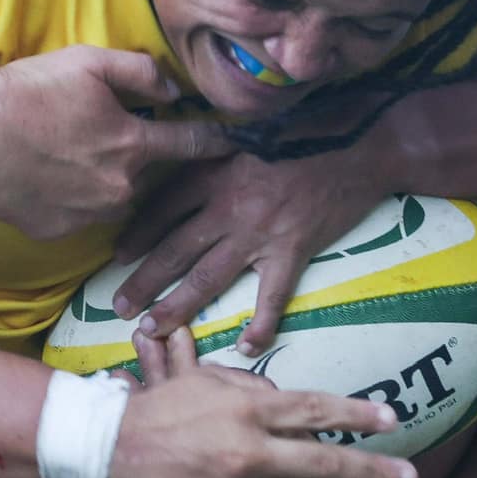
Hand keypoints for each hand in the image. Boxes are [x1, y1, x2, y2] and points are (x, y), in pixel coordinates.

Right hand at [0, 47, 235, 240]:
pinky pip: (76, 216)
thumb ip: (141, 72)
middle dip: (140, 160)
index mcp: (134, 146)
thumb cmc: (32, 90)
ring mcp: (88, 215)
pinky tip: (46, 177)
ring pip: (114, 200)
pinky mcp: (55, 231)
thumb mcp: (90, 62)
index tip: (235, 141)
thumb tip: (173, 89)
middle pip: (150, 178)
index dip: (216, 140)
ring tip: (76, 160)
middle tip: (110, 138)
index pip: (192, 144)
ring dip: (108, 183)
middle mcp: (120, 188)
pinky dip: (70, 200)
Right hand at [101, 334, 415, 477]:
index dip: (359, 415)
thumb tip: (289, 398)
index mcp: (247, 409)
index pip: (317, 409)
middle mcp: (251, 451)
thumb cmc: (158, 410)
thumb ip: (250, 386)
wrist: (108, 449)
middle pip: (327, 463)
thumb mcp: (204, 381)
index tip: (392, 420)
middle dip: (375, 473)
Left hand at [110, 146, 384, 353]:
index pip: (162, 208)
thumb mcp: (244, 135)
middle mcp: (228, 204)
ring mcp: (260, 231)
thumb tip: (176, 175)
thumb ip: (211, 156)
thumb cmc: (300, 131)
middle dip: (143, 280)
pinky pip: (272, 295)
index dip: (136, 234)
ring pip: (208, 276)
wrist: (359, 142)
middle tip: (118, 306)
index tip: (117, 255)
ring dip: (177, 306)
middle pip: (175, 249)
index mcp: (213, 171)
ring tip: (153, 328)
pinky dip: (260, 323)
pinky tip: (246, 346)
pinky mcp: (294, 249)